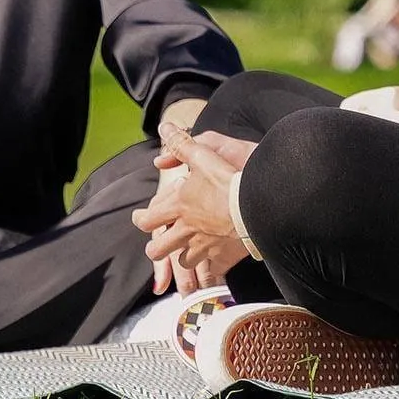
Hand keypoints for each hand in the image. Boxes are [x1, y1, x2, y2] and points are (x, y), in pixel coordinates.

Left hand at [134, 122, 253, 289]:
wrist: (259, 204)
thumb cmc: (229, 179)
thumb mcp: (203, 155)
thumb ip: (181, 144)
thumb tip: (164, 127)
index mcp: (178, 207)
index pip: (149, 219)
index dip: (141, 219)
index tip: (139, 218)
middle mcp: (186, 230)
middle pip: (158, 248)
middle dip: (156, 247)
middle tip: (157, 244)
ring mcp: (203, 247)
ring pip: (183, 261)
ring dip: (182, 258)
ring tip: (185, 255)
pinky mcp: (222, 257)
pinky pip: (212, 271)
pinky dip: (212, 270)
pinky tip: (214, 266)